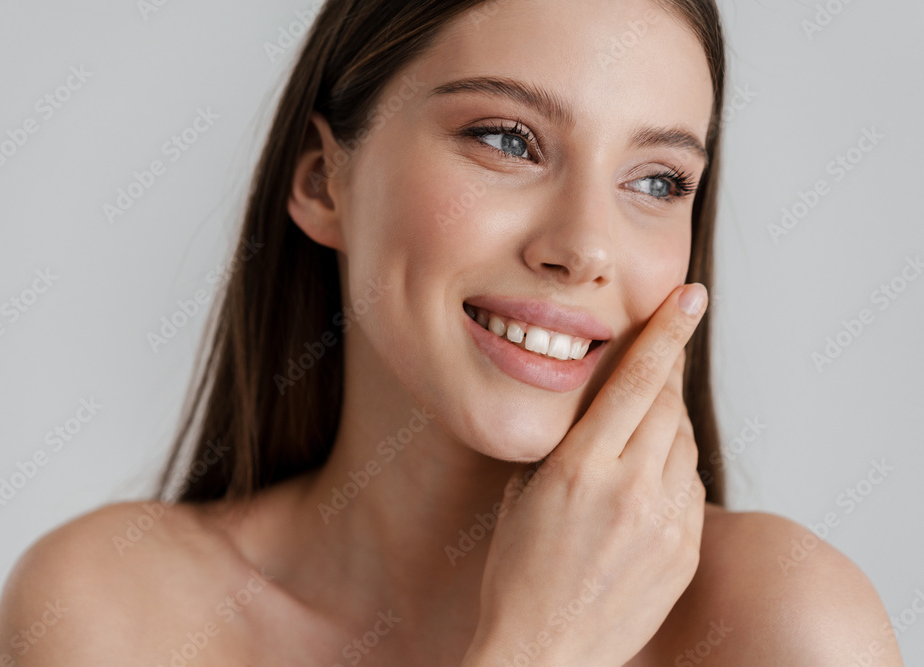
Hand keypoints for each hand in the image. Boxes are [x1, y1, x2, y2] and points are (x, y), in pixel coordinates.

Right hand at [462, 283, 708, 666]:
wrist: (543, 652)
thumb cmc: (517, 574)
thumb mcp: (528, 494)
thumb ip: (571, 448)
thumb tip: (605, 414)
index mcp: (582, 468)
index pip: (637, 380)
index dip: (666, 332)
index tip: (689, 297)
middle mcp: (631, 489)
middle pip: (669, 403)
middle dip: (669, 368)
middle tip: (668, 343)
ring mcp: (665, 523)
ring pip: (685, 445)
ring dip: (669, 425)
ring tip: (640, 430)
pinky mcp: (685, 552)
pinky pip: (692, 490)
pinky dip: (675, 472)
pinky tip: (647, 482)